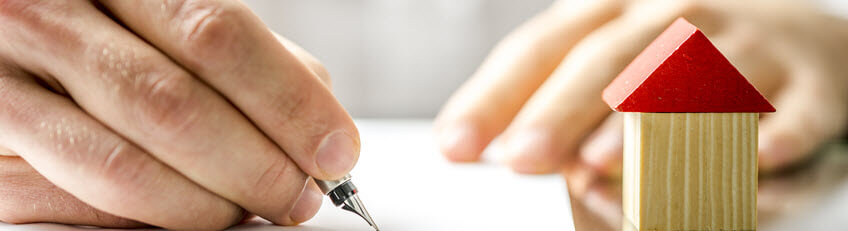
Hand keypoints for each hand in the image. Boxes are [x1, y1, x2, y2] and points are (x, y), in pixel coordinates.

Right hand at [0, 0, 358, 228]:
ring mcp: (2, 89)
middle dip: (258, 166)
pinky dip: (156, 221)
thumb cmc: (108, 31)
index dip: (288, 102)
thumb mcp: (172, 18)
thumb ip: (247, 60)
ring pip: (127, 169)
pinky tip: (191, 214)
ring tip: (250, 208)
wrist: (20, 39)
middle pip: (174, 107)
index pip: (214, 36)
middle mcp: (41, 17)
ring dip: (210, 204)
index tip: (335, 149)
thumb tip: (318, 128)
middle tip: (300, 194)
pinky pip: (82, 205)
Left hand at [435, 0, 847, 173]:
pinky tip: (750, 162)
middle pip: (607, 58)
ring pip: (691, 78)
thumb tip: (526, 157)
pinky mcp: (812, 83)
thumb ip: (572, 111)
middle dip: (557, 110)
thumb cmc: (690, 67)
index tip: (456, 146)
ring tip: (596, 164)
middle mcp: (676, 17)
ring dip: (642, 123)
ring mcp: (748, 43)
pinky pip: (788, 115)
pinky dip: (767, 138)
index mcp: (617, 13)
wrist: (805, 45)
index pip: (542, 48)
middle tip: (520, 157)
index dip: (495, 96)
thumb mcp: (624, 72)